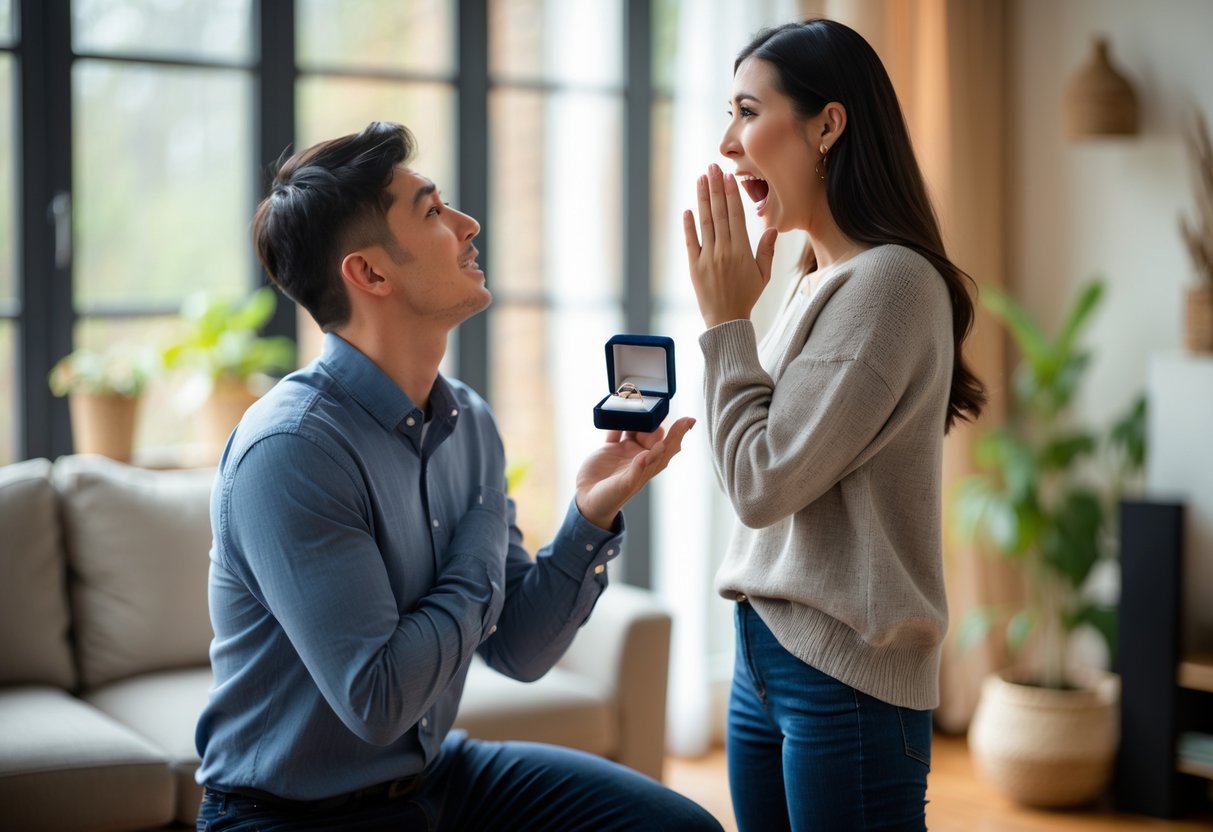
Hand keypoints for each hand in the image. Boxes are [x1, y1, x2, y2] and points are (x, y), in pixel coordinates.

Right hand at [574, 417, 695, 529]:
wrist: (586, 502)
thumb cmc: (609, 498)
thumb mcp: (624, 486)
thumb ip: (638, 469)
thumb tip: (652, 451)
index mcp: (649, 466)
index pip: (668, 446)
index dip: (679, 433)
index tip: (688, 419)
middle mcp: (640, 456)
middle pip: (654, 434)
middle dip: (655, 421)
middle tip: (651, 409)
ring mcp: (626, 451)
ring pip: (637, 428)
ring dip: (639, 417)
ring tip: (637, 405)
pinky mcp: (610, 448)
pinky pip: (617, 430)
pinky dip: (617, 421)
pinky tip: (617, 411)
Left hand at [683, 163, 778, 327]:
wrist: (727, 320)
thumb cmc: (746, 296)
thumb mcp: (763, 275)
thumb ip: (766, 251)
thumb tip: (771, 229)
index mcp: (742, 251)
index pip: (735, 216)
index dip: (731, 194)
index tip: (728, 177)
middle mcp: (724, 251)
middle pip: (719, 213)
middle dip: (715, 188)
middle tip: (711, 168)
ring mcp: (707, 258)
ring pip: (705, 223)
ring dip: (702, 199)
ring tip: (700, 179)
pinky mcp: (694, 266)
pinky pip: (690, 242)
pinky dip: (688, 226)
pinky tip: (688, 210)